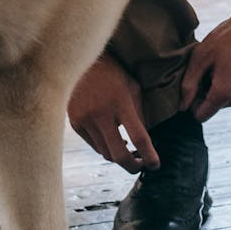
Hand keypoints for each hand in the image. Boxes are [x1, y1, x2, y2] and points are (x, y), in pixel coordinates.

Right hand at [68, 52, 159, 172]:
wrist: (81, 62)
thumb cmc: (113, 74)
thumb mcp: (132, 88)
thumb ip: (139, 114)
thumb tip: (145, 142)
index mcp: (120, 102)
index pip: (139, 137)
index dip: (149, 155)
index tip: (155, 165)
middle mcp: (101, 113)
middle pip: (119, 155)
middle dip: (133, 166)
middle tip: (142, 165)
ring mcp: (85, 120)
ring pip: (106, 153)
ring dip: (119, 156)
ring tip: (130, 151)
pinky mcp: (75, 124)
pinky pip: (94, 146)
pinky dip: (106, 147)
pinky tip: (113, 140)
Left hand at [180, 5, 230, 122]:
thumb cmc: (227, 38)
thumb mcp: (201, 56)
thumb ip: (189, 84)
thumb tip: (182, 106)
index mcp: (223, 93)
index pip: (201, 116)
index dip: (192, 103)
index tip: (194, 84)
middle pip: (213, 107)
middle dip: (206, 93)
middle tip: (206, 69)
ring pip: (225, 101)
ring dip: (219, 88)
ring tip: (219, 65)